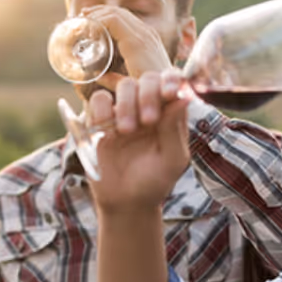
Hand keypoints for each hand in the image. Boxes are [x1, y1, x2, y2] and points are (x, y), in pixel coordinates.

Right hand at [82, 5, 174, 92]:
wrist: (173, 89)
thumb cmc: (151, 91)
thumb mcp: (128, 87)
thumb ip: (112, 81)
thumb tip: (97, 76)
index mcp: (136, 43)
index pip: (113, 18)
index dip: (96, 20)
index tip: (84, 30)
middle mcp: (145, 34)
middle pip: (117, 12)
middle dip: (97, 12)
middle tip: (81, 19)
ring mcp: (149, 33)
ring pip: (123, 13)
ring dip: (105, 12)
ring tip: (88, 18)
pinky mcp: (151, 35)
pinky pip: (130, 19)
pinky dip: (115, 17)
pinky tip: (105, 23)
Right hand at [88, 69, 190, 213]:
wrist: (125, 203)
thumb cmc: (154, 182)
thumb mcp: (172, 160)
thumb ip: (175, 128)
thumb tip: (182, 97)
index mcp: (170, 113)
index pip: (172, 82)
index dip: (171, 80)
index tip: (169, 93)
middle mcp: (148, 107)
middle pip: (148, 78)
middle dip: (148, 95)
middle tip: (148, 121)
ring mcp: (123, 111)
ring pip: (124, 85)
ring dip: (126, 105)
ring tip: (126, 131)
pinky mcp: (100, 120)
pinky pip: (98, 99)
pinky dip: (102, 109)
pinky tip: (107, 131)